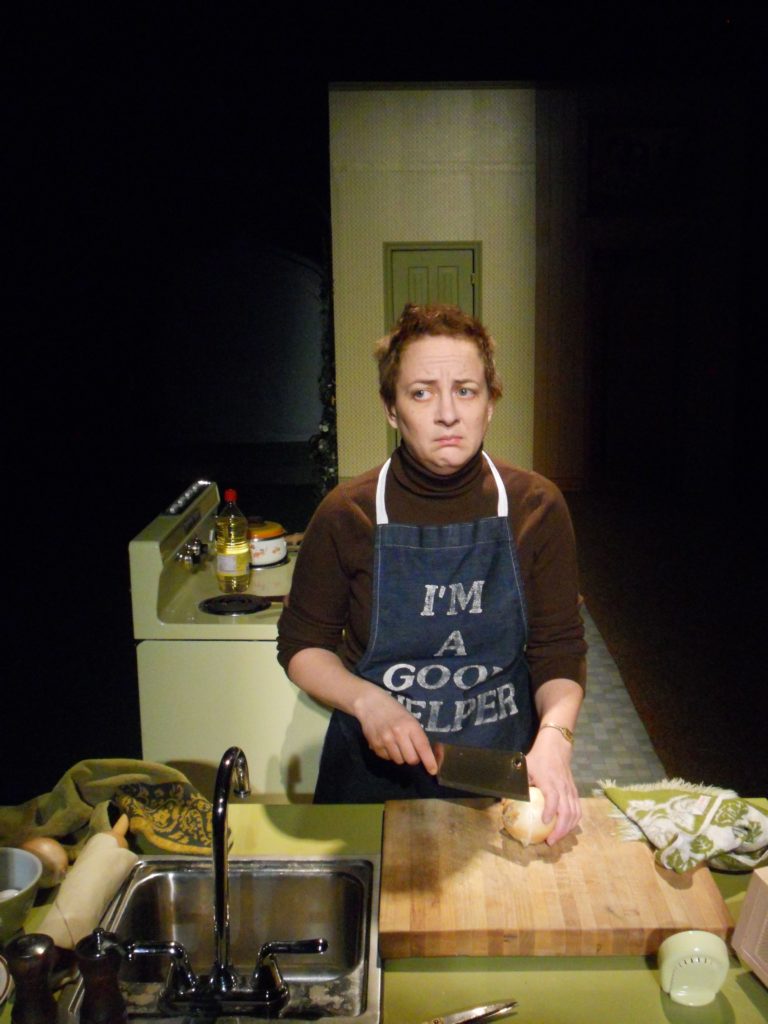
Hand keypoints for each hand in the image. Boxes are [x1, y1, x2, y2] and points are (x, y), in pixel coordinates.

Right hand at [351, 683, 437, 774]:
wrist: (370, 703)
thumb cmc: (394, 710)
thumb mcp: (409, 718)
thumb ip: (417, 735)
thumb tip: (428, 754)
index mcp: (410, 725)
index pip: (422, 747)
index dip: (429, 761)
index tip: (433, 770)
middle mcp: (398, 733)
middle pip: (411, 759)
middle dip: (414, 758)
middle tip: (412, 751)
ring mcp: (385, 740)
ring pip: (399, 761)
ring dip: (401, 756)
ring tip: (397, 745)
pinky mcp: (375, 745)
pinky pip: (387, 758)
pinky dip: (390, 754)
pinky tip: (388, 744)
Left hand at [525, 727, 580, 844]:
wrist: (556, 746)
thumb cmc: (538, 758)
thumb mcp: (525, 767)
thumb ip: (516, 783)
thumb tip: (502, 801)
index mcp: (550, 781)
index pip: (553, 799)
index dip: (550, 811)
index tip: (544, 822)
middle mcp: (563, 787)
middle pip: (567, 811)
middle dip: (561, 829)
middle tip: (550, 841)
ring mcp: (571, 790)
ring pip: (575, 813)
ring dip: (568, 828)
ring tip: (557, 838)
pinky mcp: (575, 792)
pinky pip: (578, 810)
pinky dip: (574, 822)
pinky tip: (566, 829)